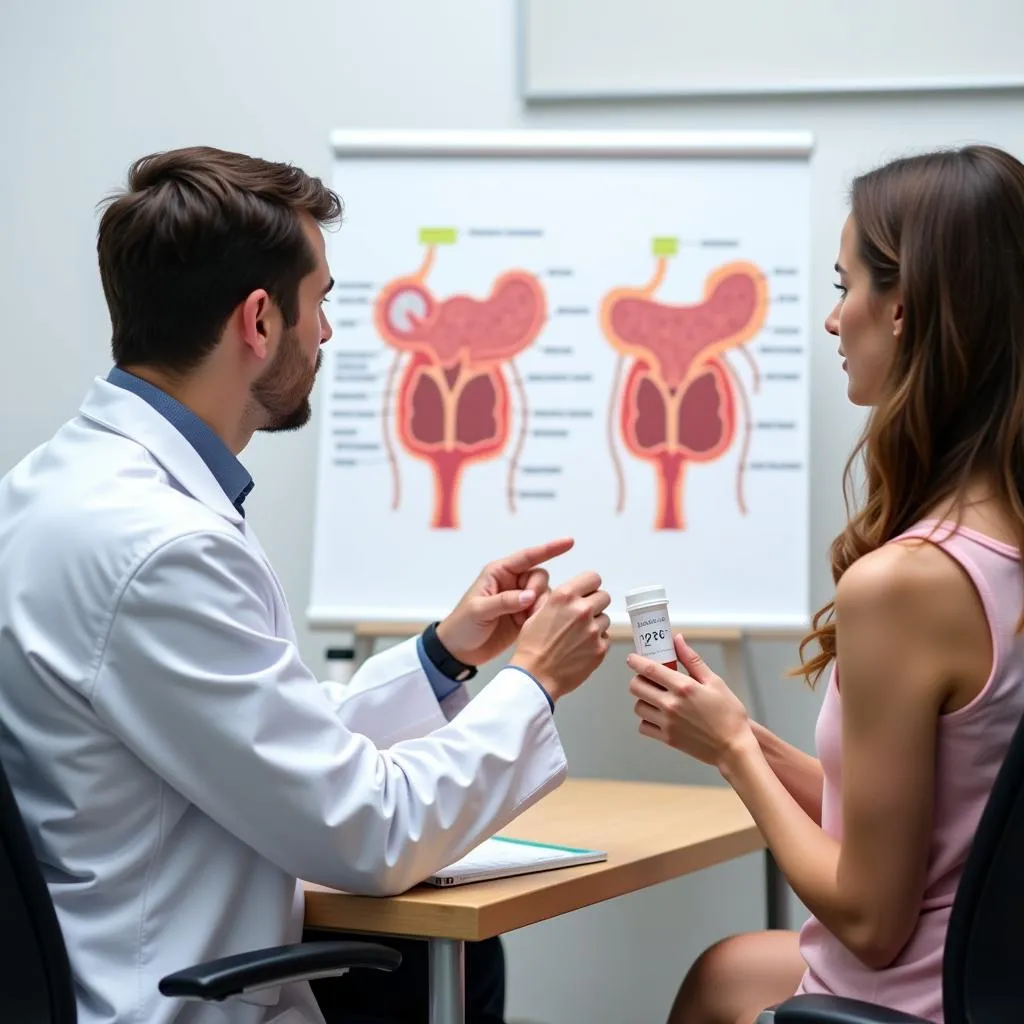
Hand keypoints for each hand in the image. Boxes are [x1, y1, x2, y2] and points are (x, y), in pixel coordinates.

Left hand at [435, 538, 573, 666]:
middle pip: (539, 577)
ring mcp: (519, 600)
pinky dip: (539, 618)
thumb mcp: (479, 610)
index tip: (569, 542)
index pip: (528, 557)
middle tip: (527, 610)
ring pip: (544, 595)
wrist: (459, 651)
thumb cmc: (463, 625)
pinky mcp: (525, 617)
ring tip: (524, 621)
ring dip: (539, 607)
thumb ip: (505, 601)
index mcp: (499, 573)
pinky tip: (526, 627)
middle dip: (538, 591)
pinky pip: (542, 611)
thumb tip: (530, 596)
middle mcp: (512, 583)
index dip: (549, 549)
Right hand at [509, 571, 610, 701]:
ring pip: (605, 618)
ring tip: (579, 636)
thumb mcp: (536, 612)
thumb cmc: (532, 647)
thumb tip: (570, 594)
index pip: (593, 578)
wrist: (535, 676)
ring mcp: (593, 629)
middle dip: (595, 604)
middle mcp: (581, 609)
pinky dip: (597, 642)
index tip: (587, 592)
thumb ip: (556, 599)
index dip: (590, 586)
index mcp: (564, 596)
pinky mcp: (600, 648)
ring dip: (596, 624)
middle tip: (583, 616)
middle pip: (604, 596)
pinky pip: (606, 638)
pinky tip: (581, 648)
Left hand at [628, 634, 752, 769]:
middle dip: (638, 679)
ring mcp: (667, 723)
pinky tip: (659, 715)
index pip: (649, 669)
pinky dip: (647, 720)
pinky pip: (643, 726)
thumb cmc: (729, 714)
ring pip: (638, 706)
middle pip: (636, 687)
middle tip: (648, 679)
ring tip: (656, 698)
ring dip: (643, 699)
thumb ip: (692, 660)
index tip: (632, 658)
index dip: (636, 661)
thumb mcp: (715, 681)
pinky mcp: (667, 739)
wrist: (733, 748)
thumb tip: (677, 640)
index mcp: (684, 687)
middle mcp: (671, 704)